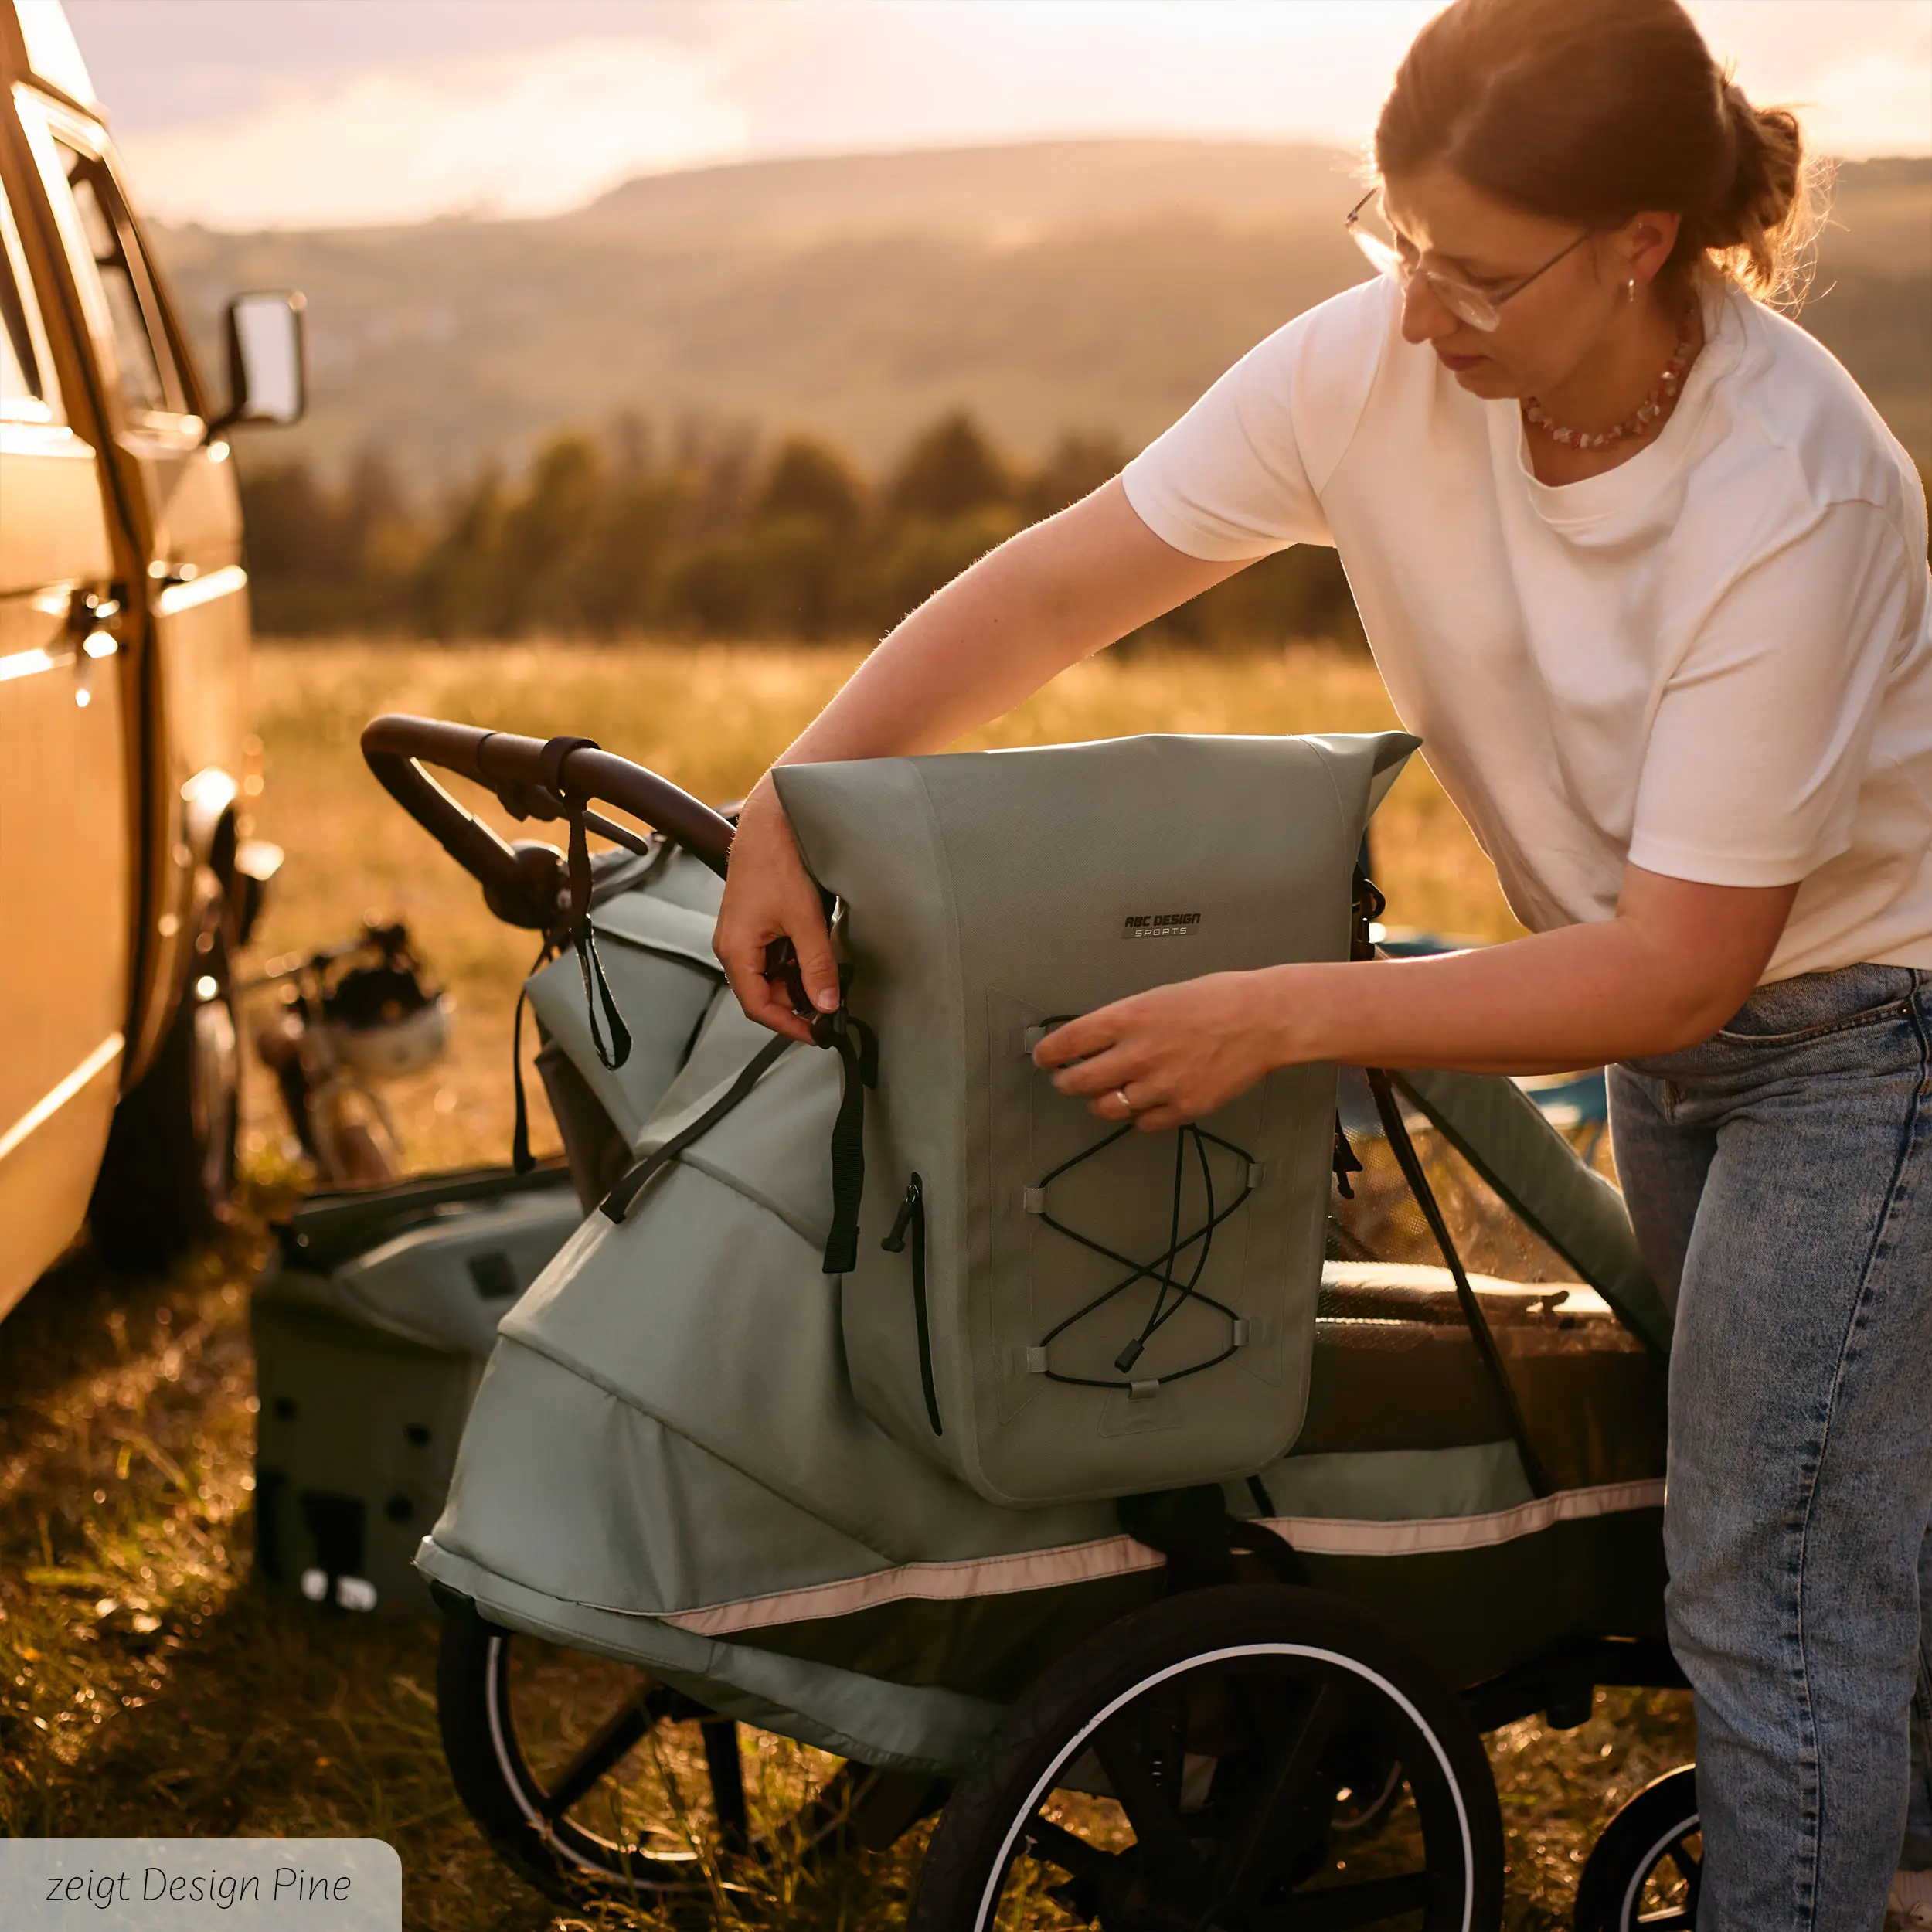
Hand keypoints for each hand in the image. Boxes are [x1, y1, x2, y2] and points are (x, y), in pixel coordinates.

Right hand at [713, 773, 839, 1040]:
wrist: (772, 821)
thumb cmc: (778, 862)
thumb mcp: (805, 920)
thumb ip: (816, 966)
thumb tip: (825, 1004)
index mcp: (736, 950)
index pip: (758, 1007)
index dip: (788, 1025)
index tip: (817, 1034)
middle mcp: (735, 946)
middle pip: (764, 993)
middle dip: (796, 1004)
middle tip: (830, 1009)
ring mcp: (745, 934)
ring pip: (771, 975)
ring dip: (798, 982)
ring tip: (829, 982)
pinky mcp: (757, 922)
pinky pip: (774, 956)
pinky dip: (796, 963)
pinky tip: (819, 958)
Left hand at [1032, 971, 1290, 1130]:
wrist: (1264, 1019)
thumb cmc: (1219, 999)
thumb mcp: (1161, 995)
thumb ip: (1127, 1020)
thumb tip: (1100, 1037)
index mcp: (1129, 1017)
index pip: (1070, 1041)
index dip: (1049, 1053)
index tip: (1043, 1057)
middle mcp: (1138, 1053)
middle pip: (1079, 1081)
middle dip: (1065, 1083)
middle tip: (1064, 1081)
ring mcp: (1160, 1084)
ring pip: (1108, 1107)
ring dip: (1100, 1103)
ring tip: (1104, 1096)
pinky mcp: (1184, 1107)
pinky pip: (1145, 1123)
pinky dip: (1139, 1116)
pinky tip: (1144, 1105)